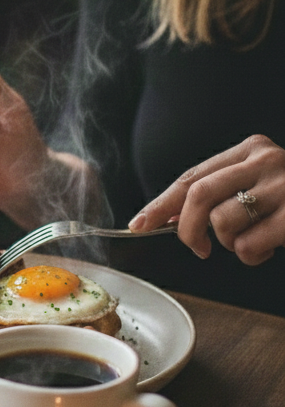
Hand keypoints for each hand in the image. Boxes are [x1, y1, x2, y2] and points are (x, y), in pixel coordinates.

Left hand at [129, 135, 284, 264]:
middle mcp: (267, 160)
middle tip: (197, 249)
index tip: (138, 224)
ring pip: (223, 222)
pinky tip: (268, 248)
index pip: (191, 177)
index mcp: (251, 150)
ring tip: (252, 243)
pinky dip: (250, 255)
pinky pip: (250, 244)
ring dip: (229, 245)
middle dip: (187, 229)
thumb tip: (170, 216)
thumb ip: (219, 194)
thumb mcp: (259, 185)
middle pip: (199, 195)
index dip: (160, 203)